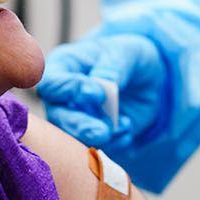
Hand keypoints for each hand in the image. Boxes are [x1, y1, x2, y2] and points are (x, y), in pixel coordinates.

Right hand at [37, 33, 167, 147]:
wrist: (147, 80)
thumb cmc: (127, 57)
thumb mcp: (126, 52)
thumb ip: (113, 65)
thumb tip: (102, 83)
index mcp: (64, 67)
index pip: (52, 84)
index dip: (71, 91)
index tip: (99, 94)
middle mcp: (63, 97)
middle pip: (57, 116)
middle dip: (80, 126)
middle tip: (103, 131)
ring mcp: (76, 119)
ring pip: (73, 137)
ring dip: (97, 137)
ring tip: (122, 127)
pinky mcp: (92, 136)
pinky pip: (96, 148)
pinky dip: (114, 142)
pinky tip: (128, 127)